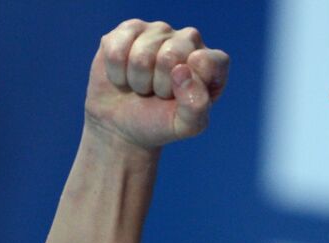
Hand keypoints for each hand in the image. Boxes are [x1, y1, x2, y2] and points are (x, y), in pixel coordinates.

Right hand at [85, 19, 228, 150]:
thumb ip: (196, 106)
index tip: (181, 98)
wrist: (123, 125)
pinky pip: (117, 50)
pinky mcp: (129, 29)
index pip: (205, 62)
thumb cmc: (160, 122)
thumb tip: (181, 70)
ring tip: (142, 86)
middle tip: (158, 94)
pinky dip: (117, 73)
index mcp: (211, 62)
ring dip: (138, 81)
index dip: (187, 86)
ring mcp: (159, 31)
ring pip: (141, 55)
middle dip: (159, 85)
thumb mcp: (185, 125)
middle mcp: (188, 39)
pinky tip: (124, 75)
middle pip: (169, 56)